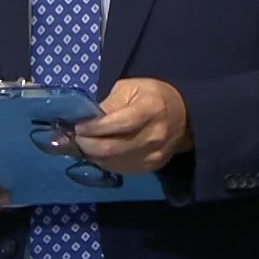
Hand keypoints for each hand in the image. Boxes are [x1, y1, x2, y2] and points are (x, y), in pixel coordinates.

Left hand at [71, 77, 192, 174]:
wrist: (184, 116)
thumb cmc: (152, 96)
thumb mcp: (130, 88)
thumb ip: (109, 104)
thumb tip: (85, 120)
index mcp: (150, 109)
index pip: (118, 124)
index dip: (94, 128)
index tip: (78, 126)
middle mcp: (154, 135)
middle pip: (112, 148)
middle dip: (87, 145)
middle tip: (75, 138)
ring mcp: (154, 154)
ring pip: (114, 162)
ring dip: (92, 156)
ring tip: (83, 146)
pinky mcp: (151, 167)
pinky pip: (121, 170)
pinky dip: (104, 163)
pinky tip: (97, 154)